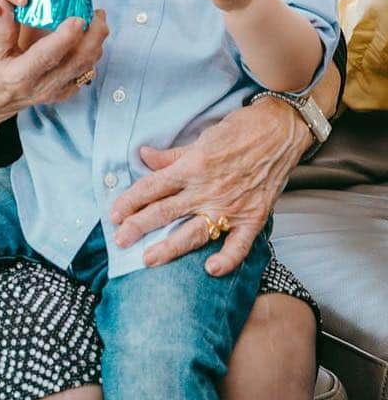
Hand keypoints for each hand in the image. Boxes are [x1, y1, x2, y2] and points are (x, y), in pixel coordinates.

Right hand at [0, 4, 108, 138]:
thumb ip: (1, 28)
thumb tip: (7, 4)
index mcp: (20, 76)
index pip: (48, 55)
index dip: (66, 36)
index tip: (78, 17)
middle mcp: (41, 87)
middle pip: (77, 62)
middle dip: (94, 36)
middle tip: (98, 14)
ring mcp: (53, 93)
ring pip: (85, 68)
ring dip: (96, 44)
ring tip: (98, 22)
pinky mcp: (60, 94)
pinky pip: (84, 75)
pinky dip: (91, 56)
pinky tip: (90, 40)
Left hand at [110, 98, 309, 274]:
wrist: (284, 129)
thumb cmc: (242, 129)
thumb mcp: (202, 137)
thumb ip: (172, 155)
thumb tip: (143, 156)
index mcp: (192, 167)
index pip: (151, 188)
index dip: (129, 202)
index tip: (114, 214)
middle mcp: (207, 189)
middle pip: (165, 211)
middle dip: (138, 227)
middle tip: (120, 241)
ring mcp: (230, 206)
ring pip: (193, 232)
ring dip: (170, 247)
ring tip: (149, 260)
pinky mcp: (253, 217)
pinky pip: (239, 244)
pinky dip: (227, 258)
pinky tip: (211, 270)